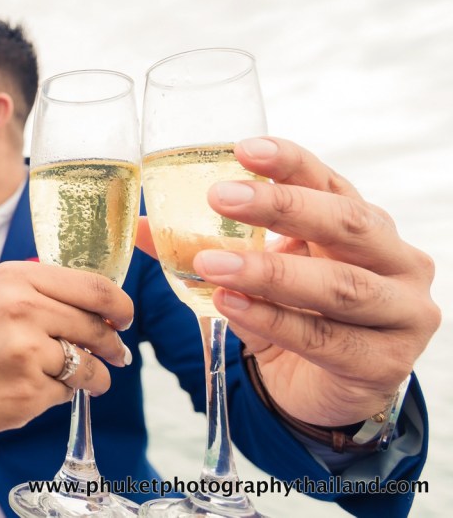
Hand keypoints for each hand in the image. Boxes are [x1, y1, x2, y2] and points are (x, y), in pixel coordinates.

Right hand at [0, 261, 133, 444]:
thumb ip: (37, 292)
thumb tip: (97, 304)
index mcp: (14, 278)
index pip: (94, 286)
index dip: (119, 305)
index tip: (125, 318)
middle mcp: (22, 309)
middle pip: (97, 326)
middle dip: (113, 345)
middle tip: (117, 355)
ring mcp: (25, 353)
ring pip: (86, 364)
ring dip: (92, 376)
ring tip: (83, 380)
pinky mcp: (25, 393)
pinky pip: (65, 394)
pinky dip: (58, 396)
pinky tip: (31, 392)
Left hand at [137, 137, 438, 425]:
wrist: (321, 391)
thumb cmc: (292, 315)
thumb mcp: (251, 273)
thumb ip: (203, 246)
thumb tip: (140, 224)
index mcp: (361, 223)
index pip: (328, 181)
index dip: (289, 162)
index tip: (242, 148)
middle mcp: (394, 259)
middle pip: (344, 222)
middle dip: (281, 207)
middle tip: (220, 198)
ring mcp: (400, 311)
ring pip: (338, 284)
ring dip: (269, 272)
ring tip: (211, 263)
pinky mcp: (385, 363)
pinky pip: (325, 338)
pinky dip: (274, 320)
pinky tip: (232, 306)